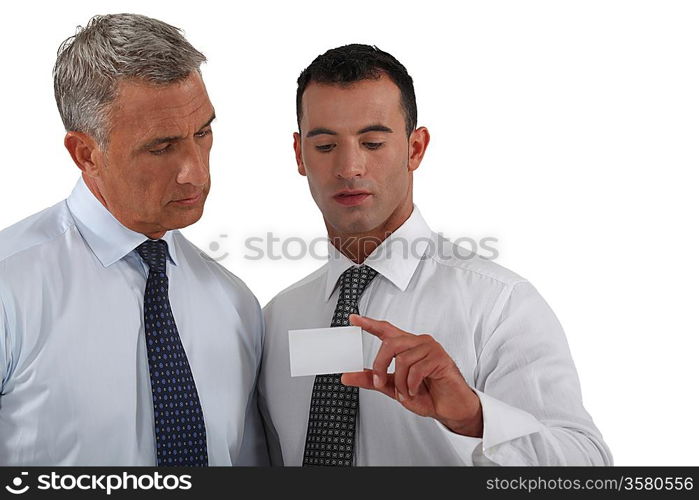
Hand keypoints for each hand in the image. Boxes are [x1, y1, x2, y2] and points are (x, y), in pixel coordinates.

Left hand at [341, 314, 482, 436]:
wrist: (449, 408)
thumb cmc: (427, 394)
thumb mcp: (392, 387)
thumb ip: (371, 379)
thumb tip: (347, 376)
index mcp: (406, 346)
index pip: (386, 330)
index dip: (369, 323)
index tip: (353, 319)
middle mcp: (418, 342)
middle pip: (390, 343)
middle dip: (380, 365)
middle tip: (379, 382)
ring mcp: (430, 348)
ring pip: (403, 359)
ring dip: (400, 382)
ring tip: (406, 391)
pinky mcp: (440, 358)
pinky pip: (417, 369)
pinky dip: (412, 385)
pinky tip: (415, 390)